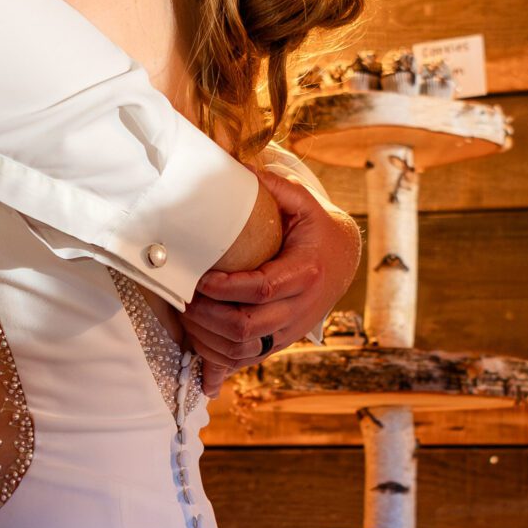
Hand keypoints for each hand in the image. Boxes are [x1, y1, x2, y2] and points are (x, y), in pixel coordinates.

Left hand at [187, 166, 359, 390]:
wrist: (343, 263)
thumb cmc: (316, 230)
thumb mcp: (304, 203)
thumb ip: (276, 186)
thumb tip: (240, 166)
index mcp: (305, 273)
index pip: (262, 288)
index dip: (226, 288)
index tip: (201, 278)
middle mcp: (299, 308)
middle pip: (248, 327)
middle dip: (208, 317)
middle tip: (185, 298)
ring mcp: (289, 331)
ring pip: (243, 350)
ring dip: (207, 339)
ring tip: (187, 316)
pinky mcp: (279, 343)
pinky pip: (245, 361)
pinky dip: (218, 358)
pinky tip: (198, 342)